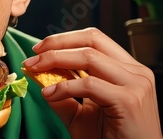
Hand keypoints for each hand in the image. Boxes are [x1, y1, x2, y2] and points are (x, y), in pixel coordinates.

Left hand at [23, 28, 160, 138]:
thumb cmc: (111, 138)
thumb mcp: (81, 111)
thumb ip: (64, 91)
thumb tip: (37, 74)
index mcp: (127, 69)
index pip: (94, 38)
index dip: (63, 39)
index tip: (39, 48)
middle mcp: (135, 72)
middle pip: (91, 40)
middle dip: (56, 44)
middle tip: (33, 56)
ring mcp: (135, 84)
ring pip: (89, 57)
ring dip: (55, 60)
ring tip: (35, 69)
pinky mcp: (129, 100)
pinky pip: (89, 84)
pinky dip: (64, 87)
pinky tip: (50, 94)